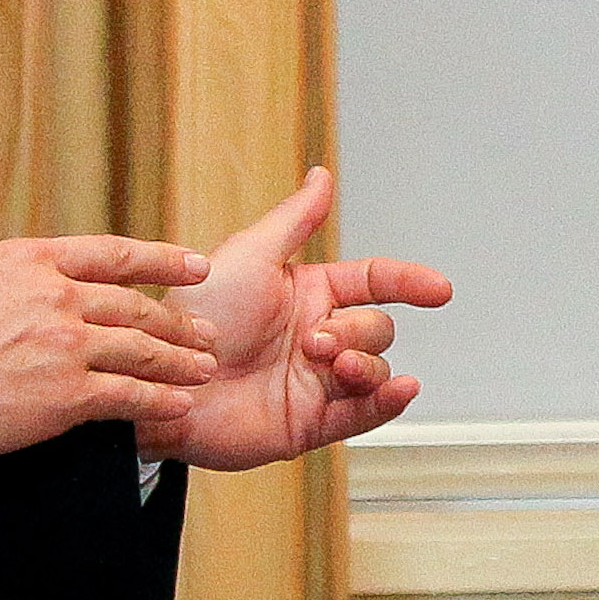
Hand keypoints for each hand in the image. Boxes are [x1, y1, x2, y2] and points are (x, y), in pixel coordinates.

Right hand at [0, 154, 217, 458]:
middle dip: (179, 321)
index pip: (115, 255)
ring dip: (179, 362)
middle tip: (210, 333)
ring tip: (205, 371)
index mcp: (34, 260)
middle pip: (137, 306)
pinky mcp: (65, 396)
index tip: (198, 267)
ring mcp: (67, 346)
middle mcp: (59, 297)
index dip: (162, 260)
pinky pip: (127, 398)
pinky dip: (159, 403)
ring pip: (142, 350)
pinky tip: (179, 408)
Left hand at [148, 167, 452, 472]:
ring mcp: (316, 382)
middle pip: (377, 327)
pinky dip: (387, 402)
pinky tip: (400, 389)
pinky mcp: (310, 424)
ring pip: (375, 370)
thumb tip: (322, 175)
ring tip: (331, 366)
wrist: (160, 381)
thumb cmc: (192, 316)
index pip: (374, 281)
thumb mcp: (248, 256)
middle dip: (358, 331)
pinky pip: (363, 415)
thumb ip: (294, 220)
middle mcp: (317, 337)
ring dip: (365, 365)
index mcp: (308, 295)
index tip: (438, 289)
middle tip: (315, 341)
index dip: (408, 281)